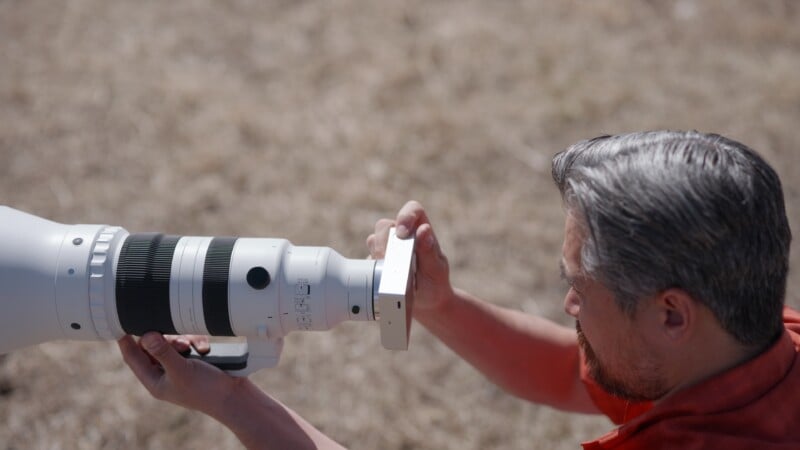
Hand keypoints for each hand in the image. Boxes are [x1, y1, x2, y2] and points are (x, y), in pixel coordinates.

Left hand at [118, 333, 241, 418]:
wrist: (234, 396)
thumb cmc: (206, 389)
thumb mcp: (181, 370)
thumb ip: (163, 352)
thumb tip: (145, 335)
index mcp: (155, 380)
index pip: (133, 358)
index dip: (126, 341)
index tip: (122, 321)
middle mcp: (165, 372)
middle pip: (153, 345)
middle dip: (165, 338)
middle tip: (178, 341)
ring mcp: (181, 365)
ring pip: (173, 341)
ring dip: (183, 339)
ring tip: (192, 347)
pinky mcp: (196, 358)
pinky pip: (190, 341)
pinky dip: (197, 341)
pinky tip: (205, 348)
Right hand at [366, 200, 453, 313]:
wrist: (426, 305)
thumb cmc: (435, 283)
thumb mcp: (436, 269)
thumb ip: (429, 251)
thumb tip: (423, 230)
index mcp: (421, 230)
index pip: (413, 210)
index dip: (405, 216)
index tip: (402, 233)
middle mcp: (402, 236)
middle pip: (385, 225)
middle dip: (383, 242)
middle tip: (387, 260)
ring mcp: (388, 249)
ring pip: (373, 241)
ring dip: (376, 255)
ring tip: (387, 273)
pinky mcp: (377, 263)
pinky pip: (367, 261)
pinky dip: (371, 270)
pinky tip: (381, 282)